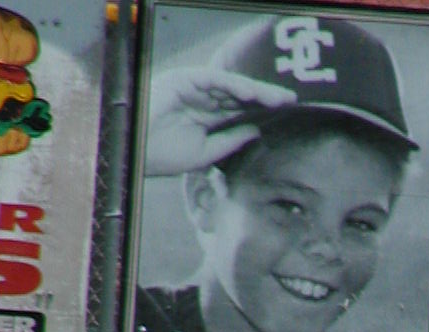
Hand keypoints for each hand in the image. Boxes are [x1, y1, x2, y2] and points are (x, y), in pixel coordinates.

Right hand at [144, 67, 296, 175]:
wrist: (136, 151)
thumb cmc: (164, 155)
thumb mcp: (206, 153)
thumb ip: (231, 140)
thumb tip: (256, 130)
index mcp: (208, 116)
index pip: (241, 109)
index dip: (263, 110)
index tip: (287, 113)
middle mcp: (204, 98)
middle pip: (241, 95)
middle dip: (266, 97)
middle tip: (292, 100)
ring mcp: (195, 87)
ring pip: (232, 85)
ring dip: (256, 90)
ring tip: (279, 98)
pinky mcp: (186, 80)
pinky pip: (215, 80)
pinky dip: (234, 85)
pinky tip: (253, 93)